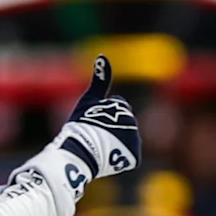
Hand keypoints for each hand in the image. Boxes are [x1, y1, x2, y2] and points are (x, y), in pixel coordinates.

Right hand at [53, 56, 140, 184]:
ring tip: (100, 149)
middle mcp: (132, 123)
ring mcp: (135, 141)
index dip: (101, 116)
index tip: (91, 123)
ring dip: (116, 144)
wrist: (80, 153)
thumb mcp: (88, 100)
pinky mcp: (134, 157)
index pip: (116, 108)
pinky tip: (108, 159)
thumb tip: (103, 56)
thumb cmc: (81, 126)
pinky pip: (127, 157)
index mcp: (122, 107)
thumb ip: (100, 80)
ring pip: (126, 141)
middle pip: (123, 125)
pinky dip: (119, 159)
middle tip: (94, 137)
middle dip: (111, 130)